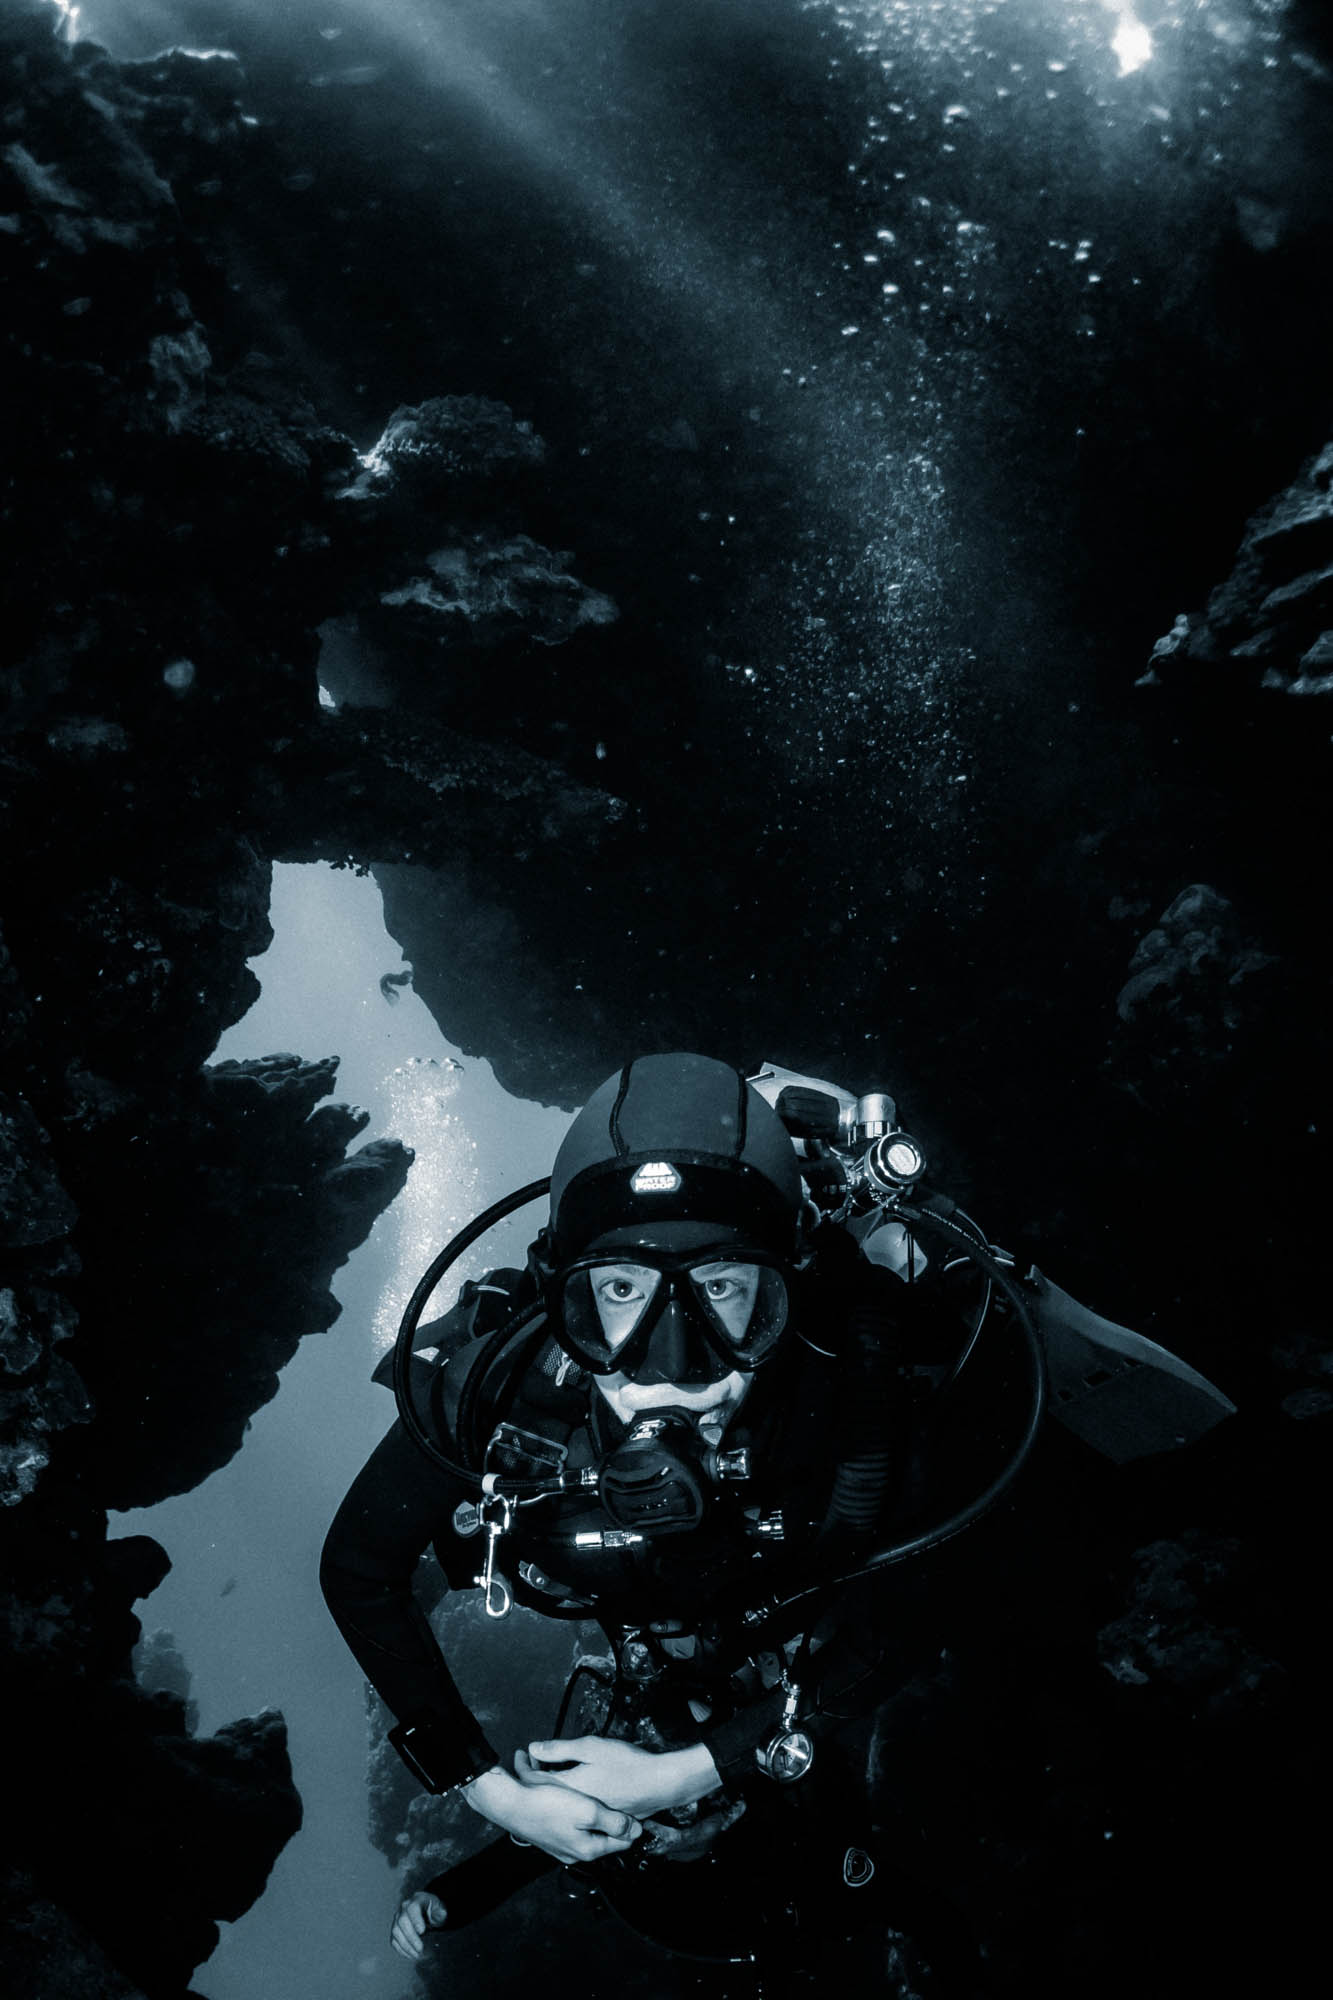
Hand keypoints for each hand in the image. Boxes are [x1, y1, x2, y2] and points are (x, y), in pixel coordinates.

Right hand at [390, 1889, 445, 1961]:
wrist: (428, 1912)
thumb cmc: (434, 1910)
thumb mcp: (440, 1909)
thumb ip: (441, 1911)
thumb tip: (441, 1914)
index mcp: (417, 1899)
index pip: (412, 1908)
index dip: (416, 1920)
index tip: (422, 1932)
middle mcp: (404, 1908)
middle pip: (402, 1921)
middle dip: (411, 1937)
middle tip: (420, 1948)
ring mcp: (397, 1918)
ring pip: (396, 1932)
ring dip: (406, 1945)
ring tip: (417, 1955)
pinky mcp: (396, 1930)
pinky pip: (394, 1940)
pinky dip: (401, 1949)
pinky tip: (411, 1955)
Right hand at [461, 1764, 642, 1863]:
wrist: (510, 1805)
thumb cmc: (548, 1805)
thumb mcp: (586, 1810)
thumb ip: (612, 1821)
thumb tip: (634, 1831)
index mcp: (588, 1849)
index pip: (621, 1842)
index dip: (631, 1825)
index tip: (638, 1808)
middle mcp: (576, 1852)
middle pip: (604, 1836)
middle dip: (612, 1819)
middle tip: (622, 1801)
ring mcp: (561, 1846)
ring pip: (588, 1830)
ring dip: (595, 1815)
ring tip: (601, 1797)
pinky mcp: (550, 1836)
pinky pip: (572, 1826)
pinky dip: (578, 1813)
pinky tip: (577, 1799)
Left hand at [517, 1736, 720, 1817]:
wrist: (659, 1784)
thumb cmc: (627, 1764)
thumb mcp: (592, 1747)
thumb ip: (560, 1749)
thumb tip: (533, 1748)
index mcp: (570, 1788)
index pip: (537, 1781)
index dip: (526, 1768)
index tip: (521, 1756)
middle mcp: (576, 1807)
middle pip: (547, 1794)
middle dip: (536, 1779)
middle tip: (531, 1763)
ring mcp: (590, 1815)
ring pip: (563, 1803)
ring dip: (553, 1789)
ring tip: (548, 1774)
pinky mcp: (603, 1818)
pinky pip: (578, 1810)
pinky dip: (570, 1799)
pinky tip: (575, 1788)